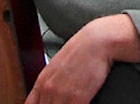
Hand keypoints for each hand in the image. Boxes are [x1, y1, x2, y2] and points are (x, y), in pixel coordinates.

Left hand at [25, 15, 139, 103]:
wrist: (97, 41)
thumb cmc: (81, 50)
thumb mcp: (58, 65)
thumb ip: (51, 82)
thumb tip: (50, 93)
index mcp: (42, 81)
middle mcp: (49, 90)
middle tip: (60, 102)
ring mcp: (62, 95)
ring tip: (71, 102)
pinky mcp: (78, 99)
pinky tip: (81, 103)